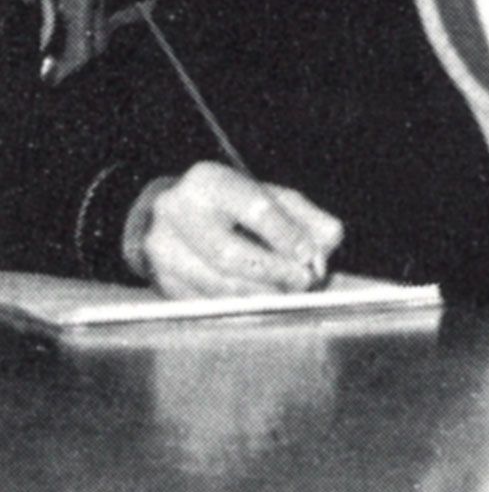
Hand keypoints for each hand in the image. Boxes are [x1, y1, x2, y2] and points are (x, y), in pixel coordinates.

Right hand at [135, 162, 343, 297]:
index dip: (286, 235)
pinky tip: (261, 308)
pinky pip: (206, 305)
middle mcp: (176, 213)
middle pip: (229, 254)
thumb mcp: (269, 196)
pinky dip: (239, 310)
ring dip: (260, 297)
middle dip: (273, 272)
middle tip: (303, 283)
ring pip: (217, 286)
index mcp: (209, 181)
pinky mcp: (159, 282)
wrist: (170, 214)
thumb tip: (327, 244)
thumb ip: (304, 217)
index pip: (254, 208)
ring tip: (289, 297)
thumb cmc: (231, 203)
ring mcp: (162, 251)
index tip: (310, 257)